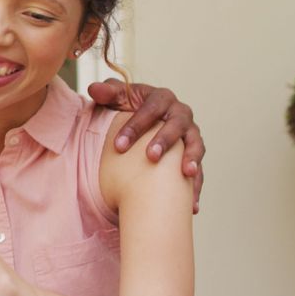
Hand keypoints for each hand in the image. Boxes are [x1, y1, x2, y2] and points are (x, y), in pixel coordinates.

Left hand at [87, 78, 205, 211]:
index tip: (118, 145)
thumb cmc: (127, 109)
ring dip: (192, 159)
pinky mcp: (194, 155)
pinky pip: (199, 171)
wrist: (143, 123)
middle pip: (177, 124)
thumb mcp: (115, 99)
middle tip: (151, 157)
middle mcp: (180, 114)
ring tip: (187, 174)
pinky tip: (192, 206)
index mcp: (161, 98)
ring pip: (196, 145)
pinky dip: (196, 187)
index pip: (151, 108)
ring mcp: (191, 135)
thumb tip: (94, 89)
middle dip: (165, 140)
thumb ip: (106, 92)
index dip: (136, 125)